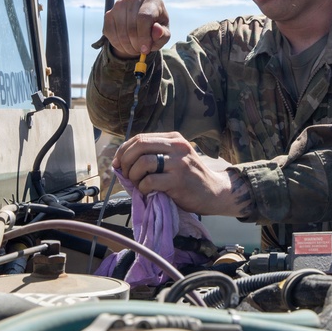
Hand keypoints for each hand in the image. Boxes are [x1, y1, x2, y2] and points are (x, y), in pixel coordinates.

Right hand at [103, 0, 170, 58]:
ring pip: (120, 31)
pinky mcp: (109, 13)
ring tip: (135, 49)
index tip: (145, 50)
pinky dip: (117, 44)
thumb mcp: (164, 33)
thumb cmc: (156, 28)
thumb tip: (157, 30)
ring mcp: (119, 4)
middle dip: (136, 44)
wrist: (142, 23)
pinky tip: (126, 46)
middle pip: (131, 27)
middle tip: (141, 52)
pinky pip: (110, 33)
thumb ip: (163, 34)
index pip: (144, 18)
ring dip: (127, 46)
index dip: (144, 37)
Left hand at [114, 132, 241, 216]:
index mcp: (174, 138)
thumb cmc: (190, 178)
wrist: (214, 192)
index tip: (117, 163)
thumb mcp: (175, 158)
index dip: (123, 150)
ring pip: (143, 162)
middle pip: (139, 145)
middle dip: (125, 160)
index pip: (140, 138)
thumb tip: (121, 161)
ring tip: (137, 184)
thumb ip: (155, 154)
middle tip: (125, 174)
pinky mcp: (178, 180)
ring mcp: (179, 162)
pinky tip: (147, 192)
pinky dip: (142, 188)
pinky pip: (150, 180)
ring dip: (133, 175)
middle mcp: (177, 146)